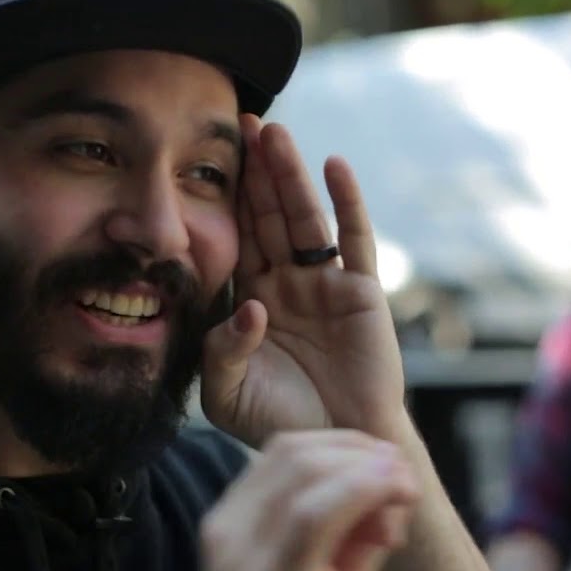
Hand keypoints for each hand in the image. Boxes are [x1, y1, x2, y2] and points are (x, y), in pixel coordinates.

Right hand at [200, 430, 419, 570]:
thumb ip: (352, 529)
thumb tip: (389, 481)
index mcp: (228, 528)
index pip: (282, 451)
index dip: (344, 444)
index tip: (390, 465)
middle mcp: (224, 536)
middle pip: (294, 451)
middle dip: (360, 451)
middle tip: (405, 475)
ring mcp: (241, 562)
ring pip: (305, 471)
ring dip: (368, 468)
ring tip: (405, 489)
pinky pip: (314, 515)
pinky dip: (360, 491)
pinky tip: (392, 495)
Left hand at [201, 116, 404, 447]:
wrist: (335, 448)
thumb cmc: (279, 424)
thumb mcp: (227, 393)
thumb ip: (221, 351)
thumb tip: (250, 307)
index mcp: (250, 300)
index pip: (236, 239)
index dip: (226, 199)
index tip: (208, 156)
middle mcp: (286, 284)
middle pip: (268, 216)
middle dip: (257, 172)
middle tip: (244, 122)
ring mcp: (324, 285)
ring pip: (304, 219)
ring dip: (291, 176)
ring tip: (276, 133)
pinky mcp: (361, 293)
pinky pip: (353, 240)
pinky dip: (347, 203)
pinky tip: (333, 166)